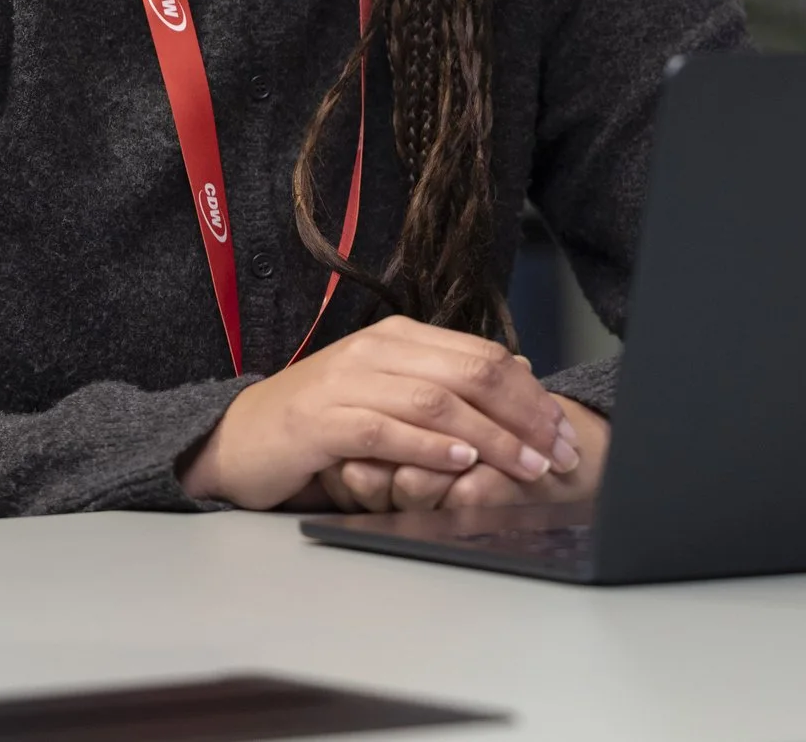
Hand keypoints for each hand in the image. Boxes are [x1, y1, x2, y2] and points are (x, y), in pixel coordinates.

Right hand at [177, 318, 578, 511]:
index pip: (482, 356)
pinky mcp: (320, 421)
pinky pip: (386, 430)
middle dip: (525, 416)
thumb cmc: (322, 422)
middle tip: (559, 454)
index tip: (565, 432)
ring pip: (436, 402)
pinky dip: (429, 447)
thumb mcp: (390, 392)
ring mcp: (346, 382)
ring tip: (527, 466)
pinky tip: (461, 462)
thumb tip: (521, 371)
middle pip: (470, 374)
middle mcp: (376, 351)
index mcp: (399, 339)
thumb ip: (446, 381)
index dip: (531, 394)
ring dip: (492, 437)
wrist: (240, 438)